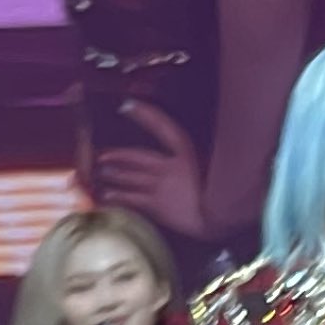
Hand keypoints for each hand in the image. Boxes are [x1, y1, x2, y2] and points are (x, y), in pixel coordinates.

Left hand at [96, 101, 209, 240]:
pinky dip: (117, 196)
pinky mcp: (156, 205)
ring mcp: (161, 186)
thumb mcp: (213, 169)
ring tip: (102, 172)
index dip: (144, 115)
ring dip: (114, 174)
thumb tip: (178, 155)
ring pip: (130, 177)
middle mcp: (170, 167)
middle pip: (138, 156)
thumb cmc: (221, 195)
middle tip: (102, 154)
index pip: (164, 128)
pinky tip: (107, 196)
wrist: (219, 219)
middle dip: (118, 154)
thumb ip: (193, 161)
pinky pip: (131, 198)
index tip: (127, 105)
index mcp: (187, 154)